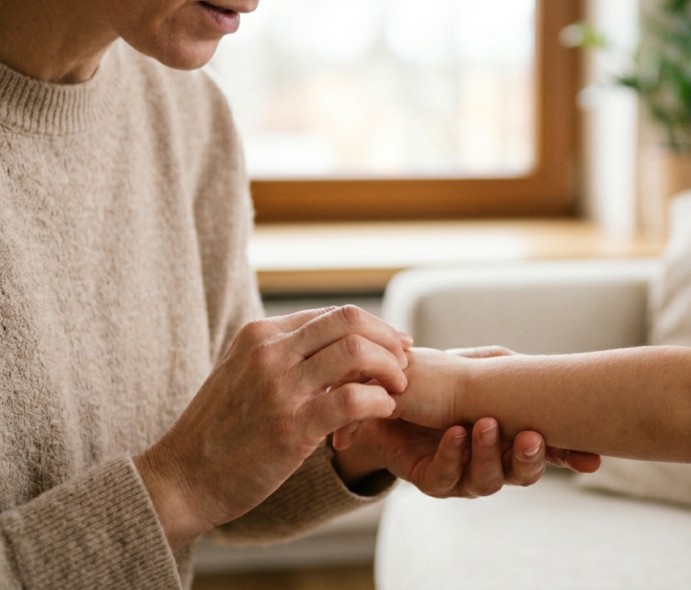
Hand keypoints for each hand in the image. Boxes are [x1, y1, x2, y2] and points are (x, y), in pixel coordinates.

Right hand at [134, 306, 410, 551]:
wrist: (180, 481)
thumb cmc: (218, 433)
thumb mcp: (242, 375)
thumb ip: (282, 356)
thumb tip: (331, 346)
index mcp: (260, 335)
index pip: (333, 314)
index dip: (373, 328)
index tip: (393, 346)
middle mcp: (269, 352)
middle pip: (350, 322)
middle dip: (388, 339)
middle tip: (405, 361)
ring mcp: (278, 388)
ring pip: (356, 353)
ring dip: (389, 368)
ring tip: (397, 388)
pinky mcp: (290, 427)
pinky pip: (353, 399)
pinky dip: (379, 402)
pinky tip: (383, 411)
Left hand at [387, 345, 600, 474]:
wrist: (388, 398)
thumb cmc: (443, 382)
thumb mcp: (480, 368)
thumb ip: (508, 369)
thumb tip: (542, 369)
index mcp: (513, 435)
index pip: (551, 451)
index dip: (573, 457)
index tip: (592, 459)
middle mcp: (494, 460)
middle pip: (524, 473)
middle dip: (530, 458)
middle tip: (530, 437)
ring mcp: (464, 474)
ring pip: (488, 480)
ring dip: (489, 453)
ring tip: (485, 425)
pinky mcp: (432, 480)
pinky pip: (447, 476)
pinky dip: (453, 453)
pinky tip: (455, 432)